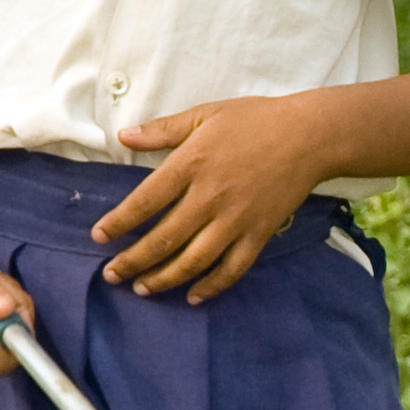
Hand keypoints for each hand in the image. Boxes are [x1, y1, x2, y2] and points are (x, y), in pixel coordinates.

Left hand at [94, 93, 335, 302]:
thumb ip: (163, 129)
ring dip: (164, 279)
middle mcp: (210, 197)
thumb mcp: (205, 113)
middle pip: (164, 239)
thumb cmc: (256, 120)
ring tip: (142, 289)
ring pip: (193, 260)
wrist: (310, 135)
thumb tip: (123, 136)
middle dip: (133, 261)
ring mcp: (236, 219)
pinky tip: (193, 295)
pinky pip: (232, 268)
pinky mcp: (259, 233)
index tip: (99, 237)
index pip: (144, 201)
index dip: (119, 223)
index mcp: (192, 164)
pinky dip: (212, 286)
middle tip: (112, 275)